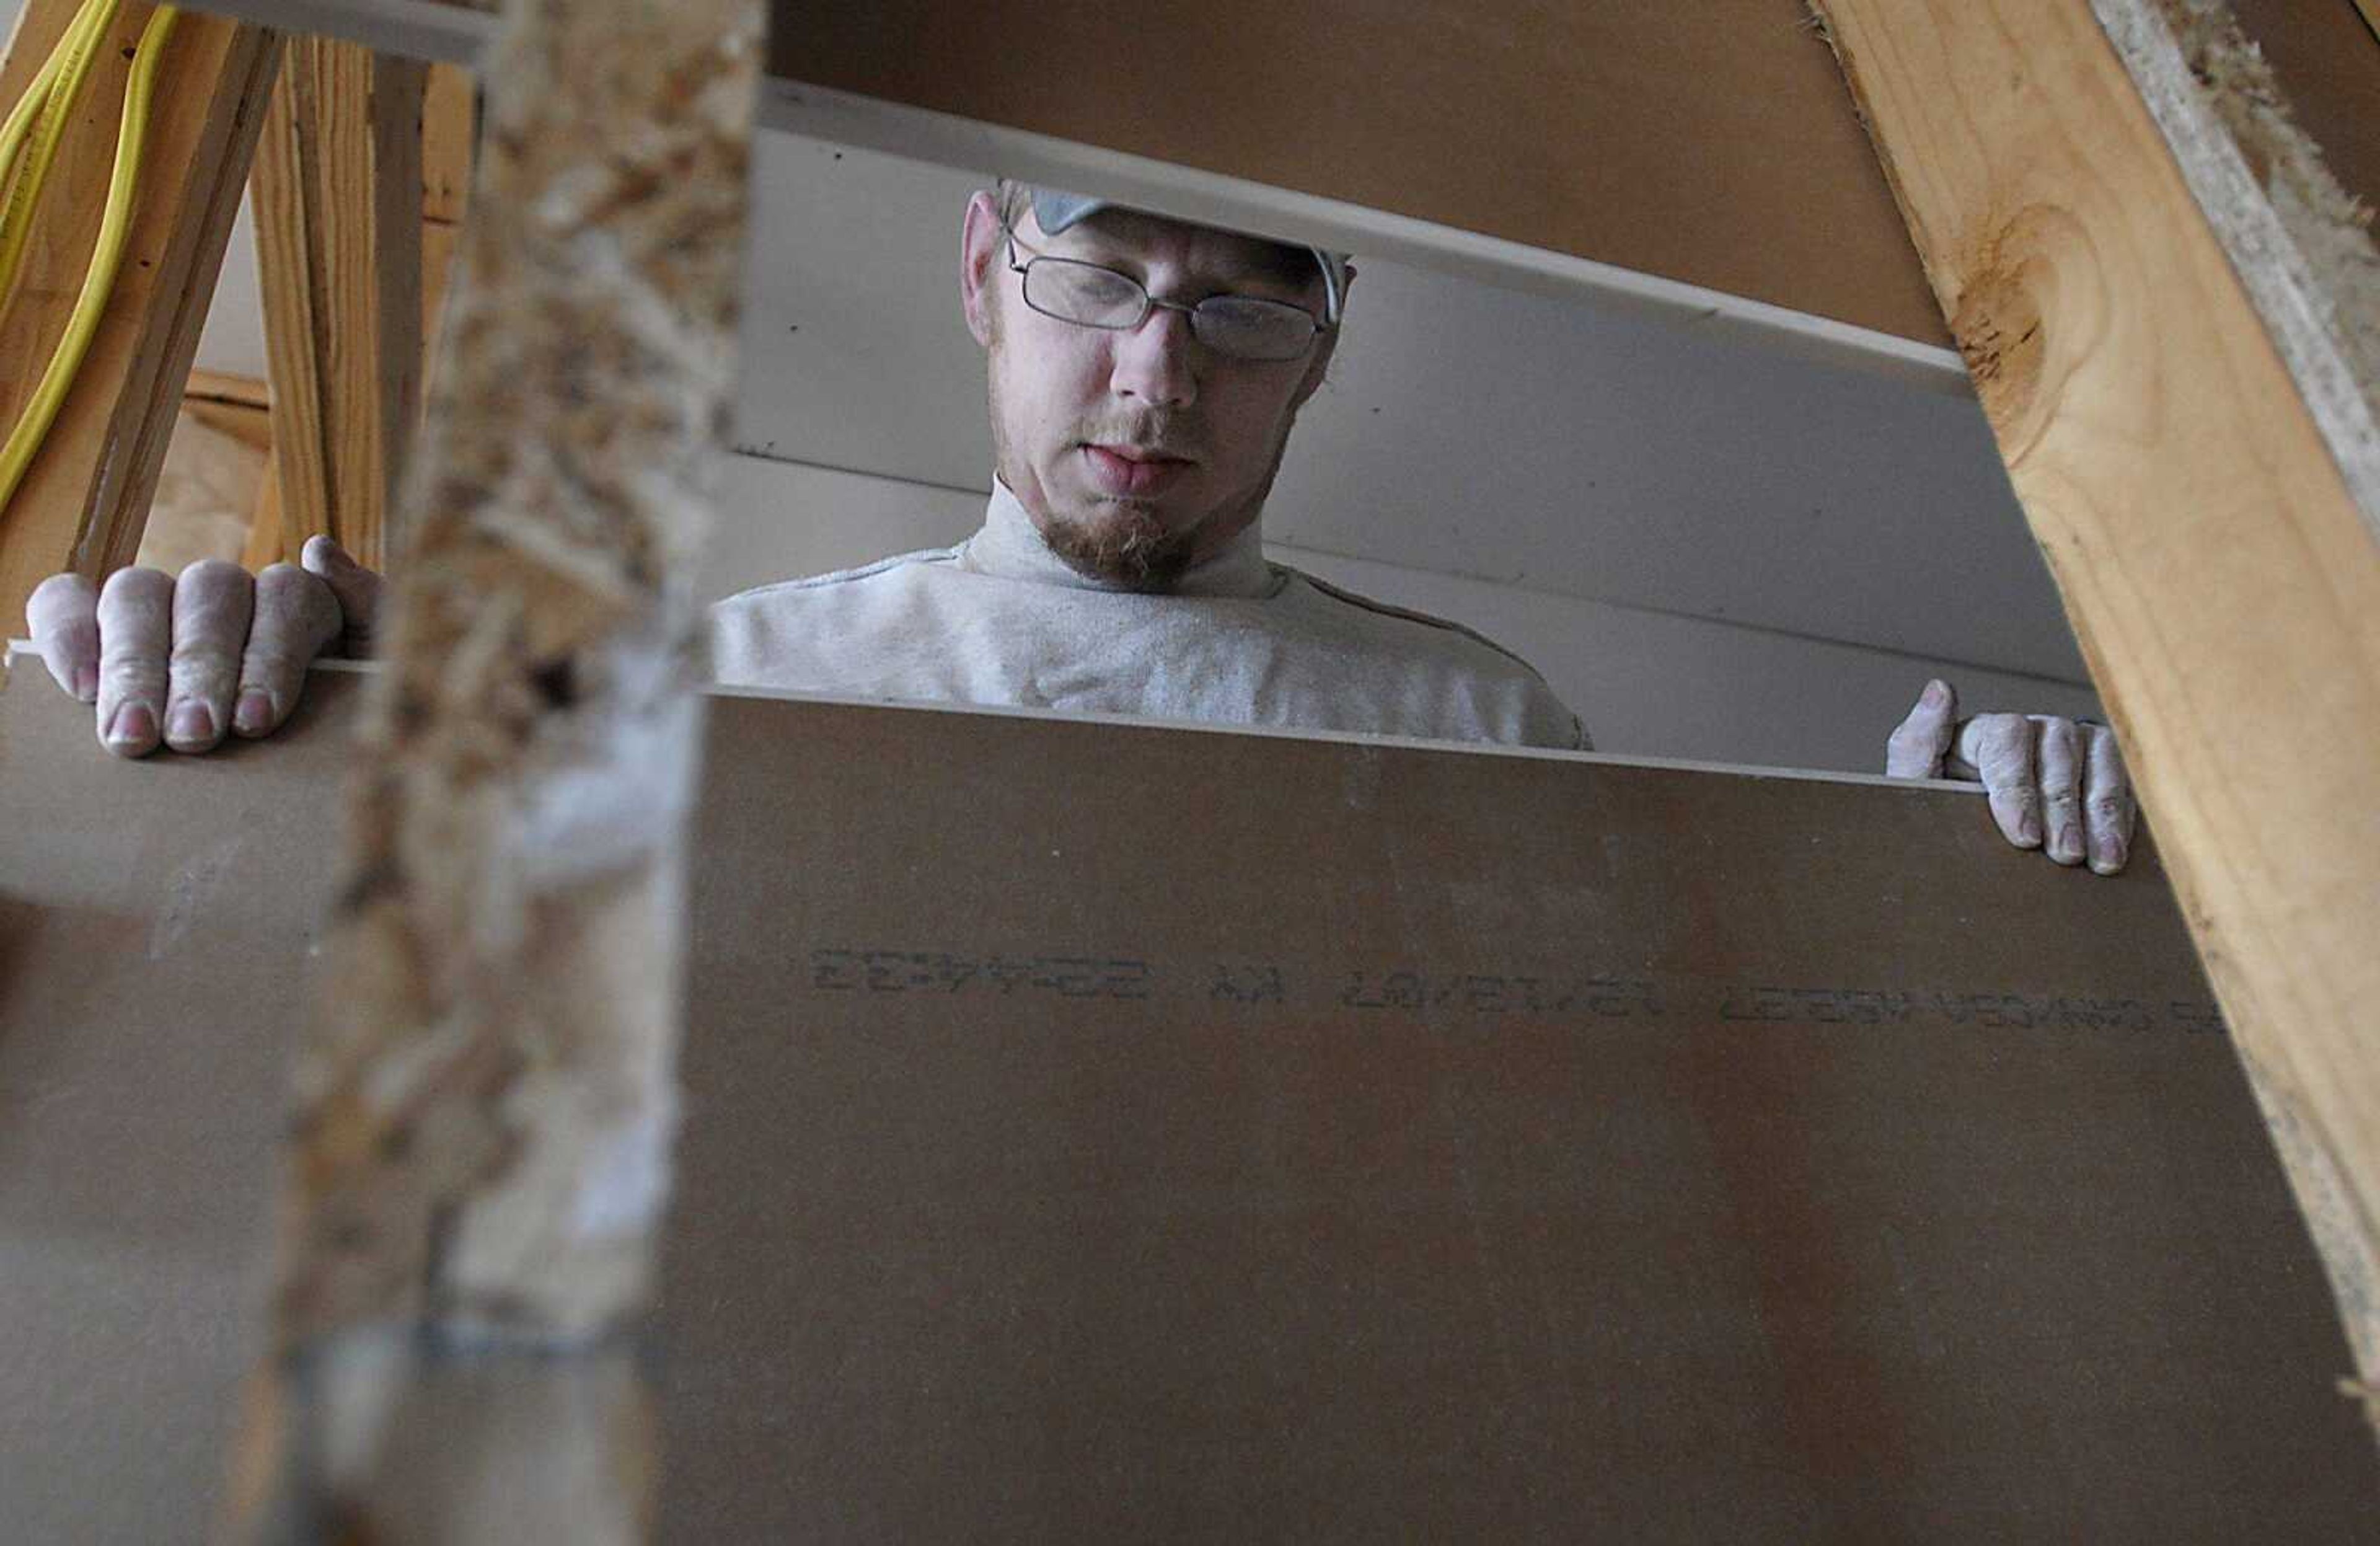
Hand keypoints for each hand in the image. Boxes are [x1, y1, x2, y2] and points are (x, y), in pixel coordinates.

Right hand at [25, 536, 380, 757]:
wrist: (348, 775)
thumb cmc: (353, 729)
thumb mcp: (384, 681)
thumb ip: (372, 614)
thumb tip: (320, 549)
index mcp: (307, 604)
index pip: (286, 595)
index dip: (269, 653)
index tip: (257, 721)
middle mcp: (235, 596)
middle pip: (209, 591)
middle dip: (198, 666)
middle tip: (195, 735)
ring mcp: (166, 608)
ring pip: (137, 595)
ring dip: (133, 663)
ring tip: (134, 736)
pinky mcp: (108, 634)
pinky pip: (71, 605)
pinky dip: (69, 636)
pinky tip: (80, 691)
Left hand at [1886, 678, 2133, 874]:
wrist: (1967, 853)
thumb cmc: (1940, 818)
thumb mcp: (1914, 788)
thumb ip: (1917, 744)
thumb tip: (1940, 687)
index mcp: (1982, 731)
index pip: (2007, 736)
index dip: (2017, 786)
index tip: (2023, 835)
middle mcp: (2032, 729)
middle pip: (2058, 749)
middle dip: (2062, 808)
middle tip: (2064, 855)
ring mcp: (2072, 744)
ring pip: (2099, 759)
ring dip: (2101, 812)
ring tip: (2100, 860)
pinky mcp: (2103, 765)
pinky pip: (2124, 778)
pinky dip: (2124, 815)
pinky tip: (2118, 851)